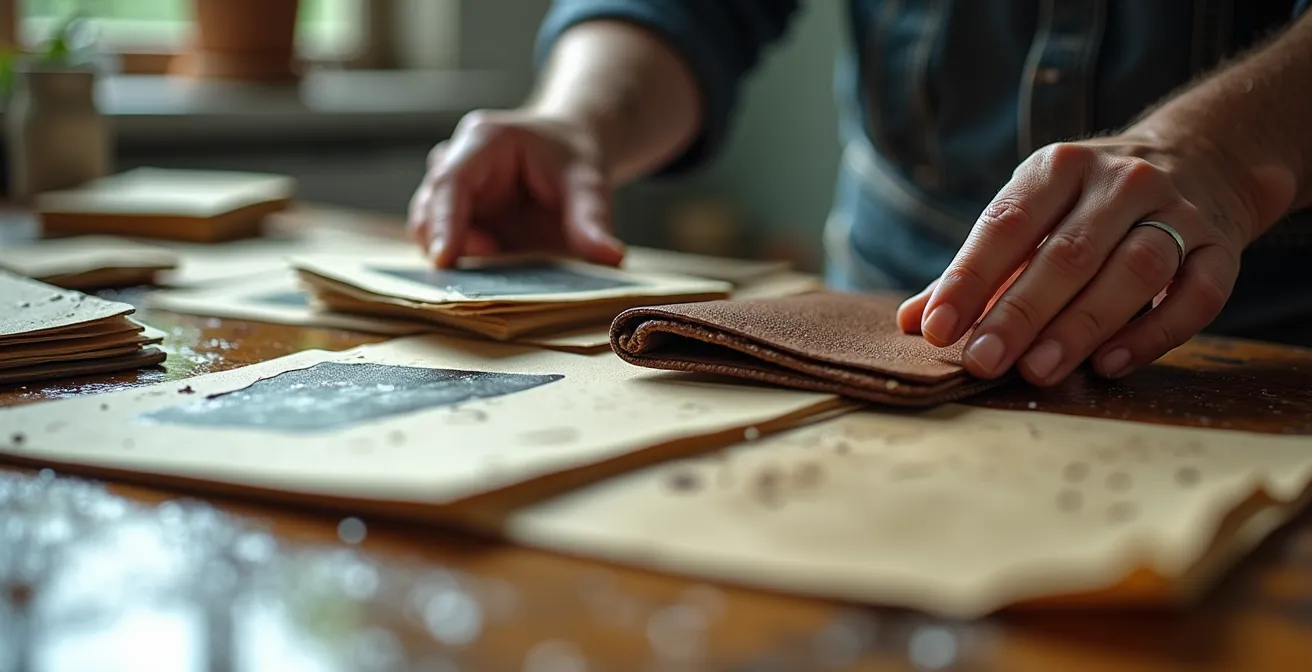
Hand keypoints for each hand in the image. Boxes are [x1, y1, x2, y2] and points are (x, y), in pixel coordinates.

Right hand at [408, 109, 625, 267]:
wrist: (572, 151)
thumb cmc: (575, 159)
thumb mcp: (589, 185)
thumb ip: (592, 220)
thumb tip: (610, 257)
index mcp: (484, 140)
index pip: (451, 180)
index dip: (443, 220)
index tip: (444, 259)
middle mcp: (458, 161)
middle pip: (429, 205)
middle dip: (445, 240)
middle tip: (485, 263)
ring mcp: (455, 190)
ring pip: (429, 226)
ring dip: (453, 250)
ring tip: (499, 255)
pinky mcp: (459, 216)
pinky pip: (445, 241)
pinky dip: (461, 259)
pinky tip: (490, 267)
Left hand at [896, 135, 1260, 385]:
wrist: (1199, 158)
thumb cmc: (1085, 206)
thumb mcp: (1030, 214)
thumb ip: (975, 270)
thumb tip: (913, 321)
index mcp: (1058, 167)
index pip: (1005, 224)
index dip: (969, 278)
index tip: (938, 328)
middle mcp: (1121, 181)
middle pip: (1067, 254)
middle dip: (1020, 313)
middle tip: (982, 361)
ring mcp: (1177, 211)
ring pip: (1133, 271)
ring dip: (1082, 325)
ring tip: (1039, 370)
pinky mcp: (1221, 246)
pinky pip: (1196, 294)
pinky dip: (1154, 333)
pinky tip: (1111, 364)